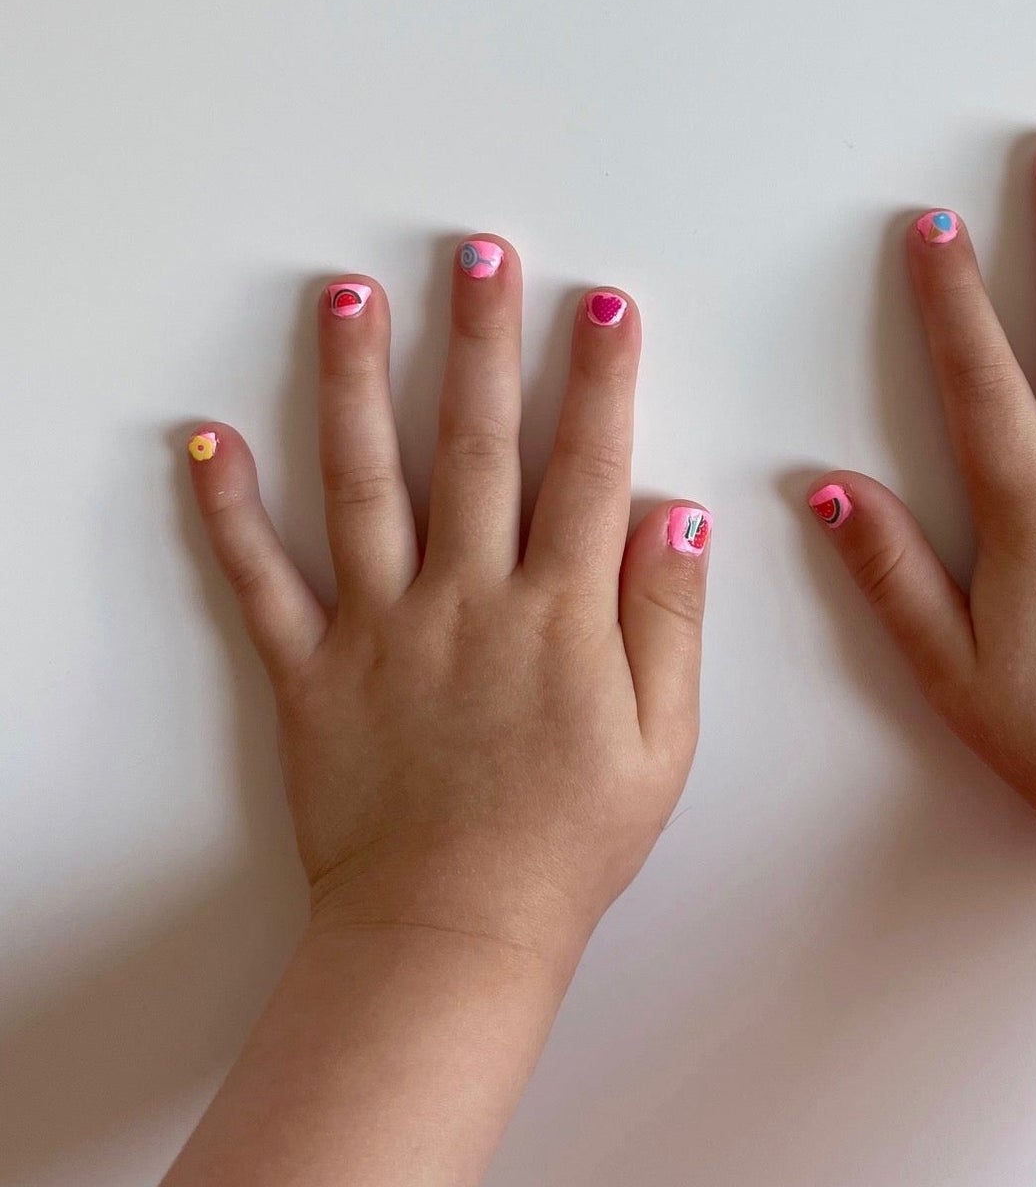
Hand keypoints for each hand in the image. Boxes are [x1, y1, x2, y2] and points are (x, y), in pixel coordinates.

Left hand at [187, 245, 710, 965]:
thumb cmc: (567, 844)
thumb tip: (677, 518)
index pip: (586, 469)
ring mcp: (381, 629)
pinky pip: (262, 582)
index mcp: (558, 616)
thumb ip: (668, 623)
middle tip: (479, 252)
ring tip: (352, 297)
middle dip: (483, 338)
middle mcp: (467, 600)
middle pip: (476, 445)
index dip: (600, 381)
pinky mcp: (311, 671)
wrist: (452, 934)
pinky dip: (228, 512)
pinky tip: (208, 441)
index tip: (603, 307)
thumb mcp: (661, 743)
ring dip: (358, 381)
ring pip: (366, 482)